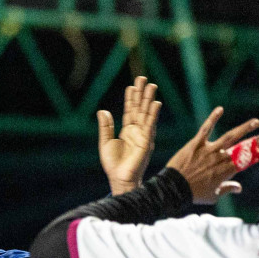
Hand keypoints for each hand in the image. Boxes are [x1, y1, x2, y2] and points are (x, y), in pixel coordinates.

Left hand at [98, 77, 160, 194]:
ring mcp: (143, 135)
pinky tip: (155, 104)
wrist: (120, 179)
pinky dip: (153, 115)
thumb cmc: (113, 164)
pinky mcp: (146, 142)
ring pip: (146, 113)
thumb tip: (102, 111)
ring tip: (152, 85)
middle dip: (141, 94)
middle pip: (140, 108)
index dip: (131, 98)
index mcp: (127, 130)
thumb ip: (105, 127)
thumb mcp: (105, 143)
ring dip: (149, 99)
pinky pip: (150, 125)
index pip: (129, 110)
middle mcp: (137, 131)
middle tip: (143, 78)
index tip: (132, 85)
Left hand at [164, 107, 258, 203]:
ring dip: (243, 128)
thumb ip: (227, 189)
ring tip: (255, 122)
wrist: (173, 189)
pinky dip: (213, 118)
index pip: (249, 159)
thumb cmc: (193, 195)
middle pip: (244, 147)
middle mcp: (221, 158)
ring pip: (230, 137)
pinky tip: (220, 108)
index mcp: (227, 171)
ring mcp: (209, 150)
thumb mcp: (213, 196)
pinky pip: (206, 129)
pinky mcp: (196, 144)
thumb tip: (238, 188)